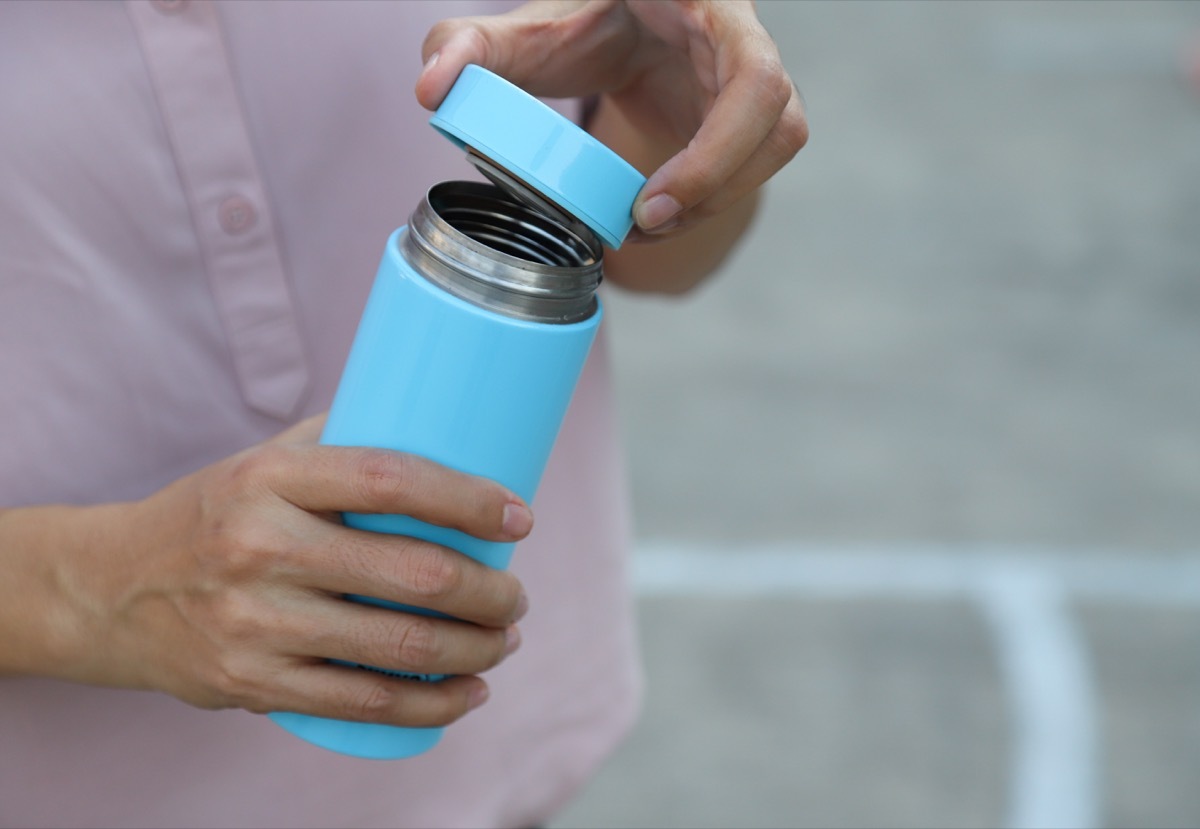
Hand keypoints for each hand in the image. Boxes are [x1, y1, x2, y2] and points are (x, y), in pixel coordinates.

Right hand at [0, 416, 530, 727]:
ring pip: (399, 647)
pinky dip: (432, 703)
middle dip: (489, 591)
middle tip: (515, 594)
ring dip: (475, 648)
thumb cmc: (209, 514)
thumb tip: (438, 421)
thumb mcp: (261, 461)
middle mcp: (260, 547)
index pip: (392, 480)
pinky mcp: (252, 683)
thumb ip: (342, 442)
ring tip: (504, 639)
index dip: (469, 500)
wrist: (107, 590)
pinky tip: (469, 691)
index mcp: (270, 478)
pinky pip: (363, 703)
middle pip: (411, 573)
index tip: (519, 516)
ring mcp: (254, 622)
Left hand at [416, 0, 807, 238]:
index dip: (718, 142)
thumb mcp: (524, 30)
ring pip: (779, 142)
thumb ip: (469, 46)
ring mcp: (756, 72)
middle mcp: (741, 33)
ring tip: (644, 224)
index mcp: (702, 0)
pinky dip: (713, 198)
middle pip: (778, 113)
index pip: (751, 66)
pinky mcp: (753, 112)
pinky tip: (658, 215)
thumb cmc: (581, 20)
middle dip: (716, 182)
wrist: (626, 20)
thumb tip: (432, 92)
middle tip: (642, 222)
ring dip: (719, 196)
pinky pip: (759, 161)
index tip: (648, 197)